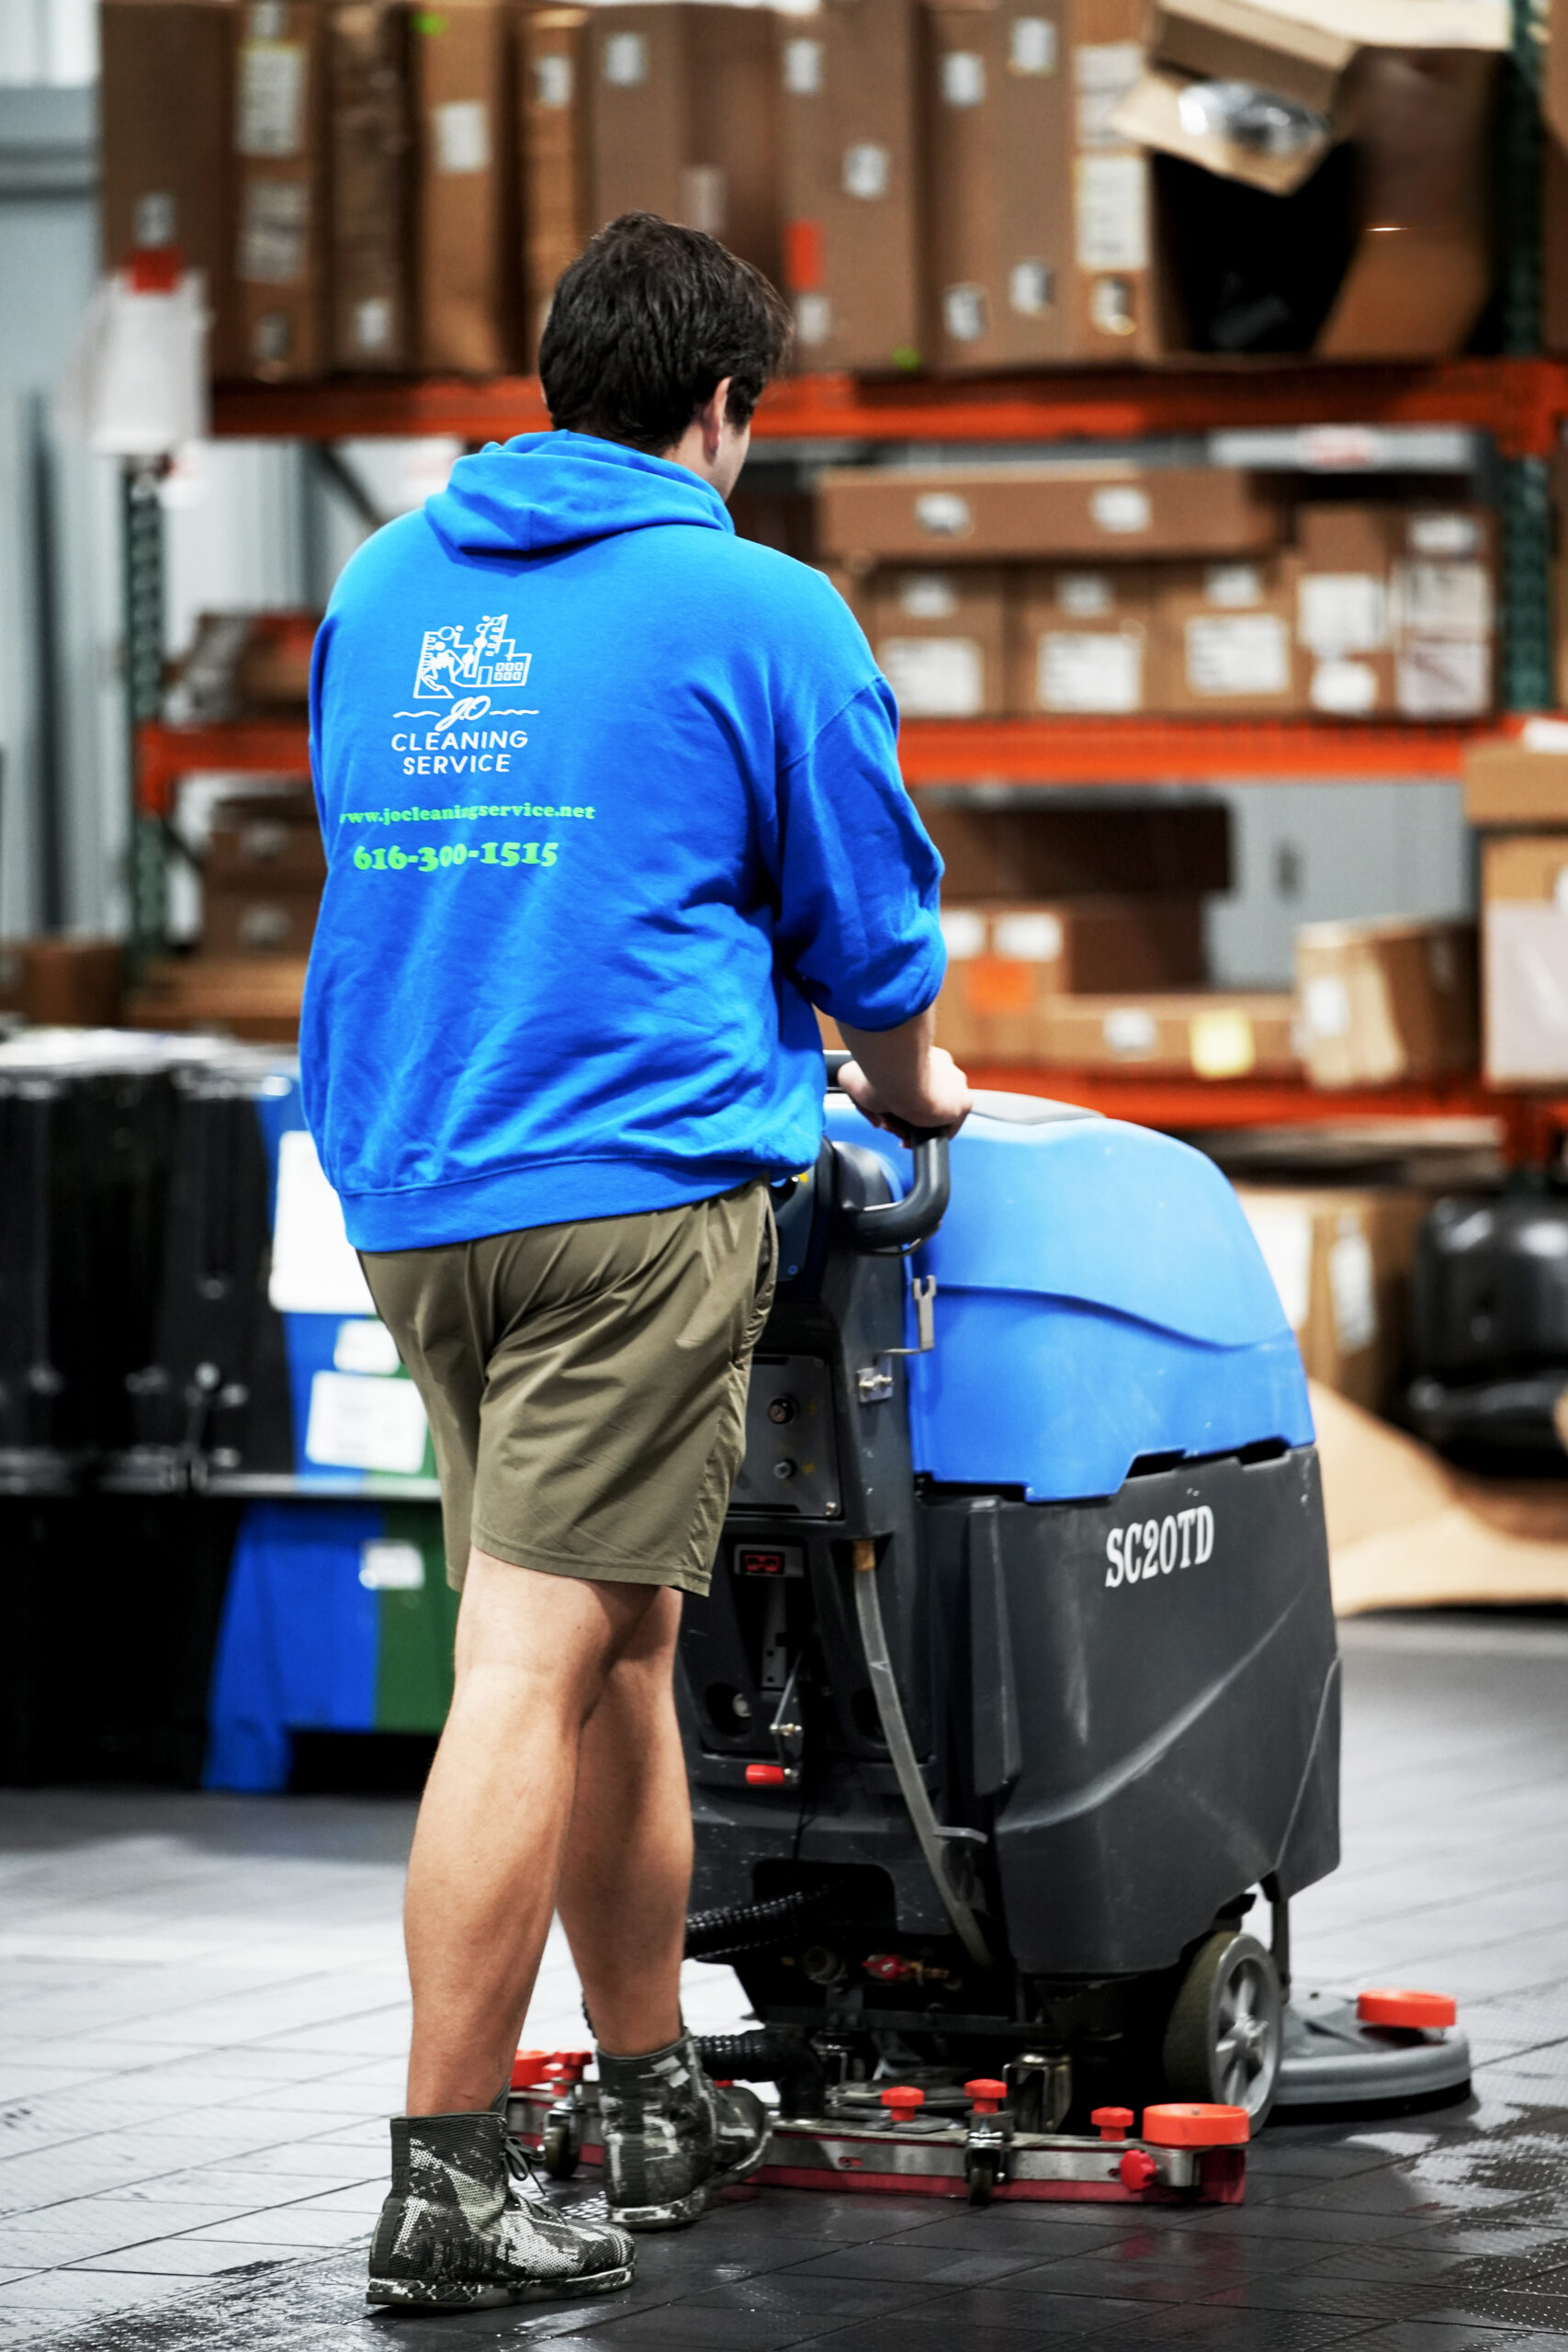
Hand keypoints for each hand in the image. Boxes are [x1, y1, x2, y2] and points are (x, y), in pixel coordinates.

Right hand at [837, 1046, 970, 1143]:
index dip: (903, 1102)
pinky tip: (911, 1140)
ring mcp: (956, 1085)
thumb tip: (876, 1115)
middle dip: (907, 1116)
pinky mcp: (963, 1103)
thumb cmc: (876, 1074)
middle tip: (889, 1123)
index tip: (889, 1112)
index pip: (920, 1082)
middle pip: (927, 1101)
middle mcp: (945, 1068)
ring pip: (934, 1115)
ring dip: (914, 1127)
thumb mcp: (853, 1077)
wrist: (897, 1079)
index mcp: (924, 1056)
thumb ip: (860, 1091)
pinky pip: (948, 1128)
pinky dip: (929, 1137)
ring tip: (897, 1133)